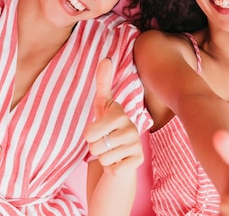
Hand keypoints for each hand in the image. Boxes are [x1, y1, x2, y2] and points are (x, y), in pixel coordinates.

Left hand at [84, 58, 143, 175]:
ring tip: (111, 151)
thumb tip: (106, 58)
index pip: (90, 132)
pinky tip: (119, 160)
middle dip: (95, 148)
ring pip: (104, 159)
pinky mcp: (139, 160)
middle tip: (104, 143)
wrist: (121, 152)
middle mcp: (131, 128)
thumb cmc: (108, 127)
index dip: (89, 134)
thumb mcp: (103, 105)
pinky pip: (114, 170)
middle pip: (95, 146)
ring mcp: (136, 144)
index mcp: (119, 114)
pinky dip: (112, 169)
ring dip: (103, 159)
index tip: (98, 130)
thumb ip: (103, 82)